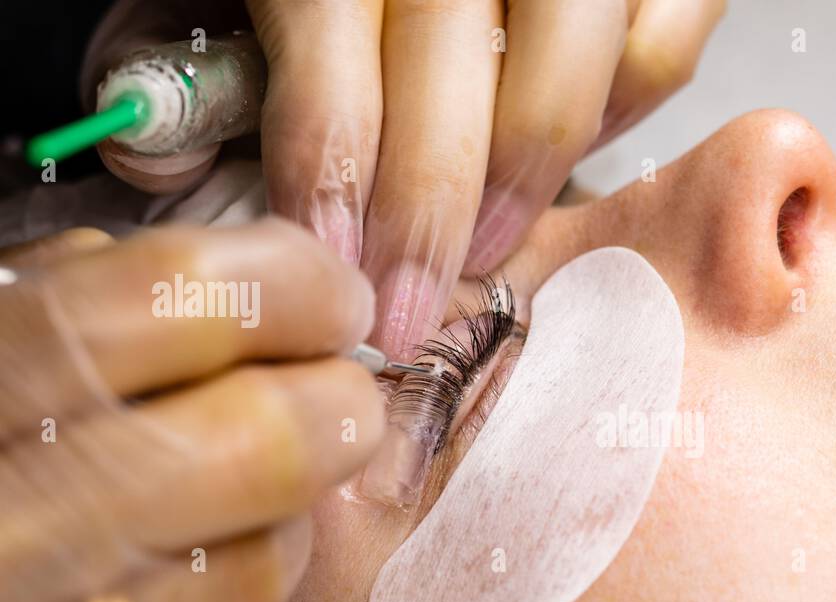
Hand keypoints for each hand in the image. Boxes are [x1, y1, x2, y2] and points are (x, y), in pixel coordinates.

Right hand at [0, 220, 382, 601]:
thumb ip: (55, 314)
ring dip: (284, 524)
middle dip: (331, 406)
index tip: (333, 295)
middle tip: (343, 398)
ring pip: (258, 571)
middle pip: (248, 443)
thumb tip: (226, 283)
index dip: (284, 286)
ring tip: (248, 503)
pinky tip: (190, 591)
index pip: (162, 302)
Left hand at [86, 0, 726, 356]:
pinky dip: (624, 115)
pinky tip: (572, 148)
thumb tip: (154, 152)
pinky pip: (660, 50)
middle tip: (406, 313)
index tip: (326, 269)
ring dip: (522, 192)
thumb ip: (223, 34)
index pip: (337, 77)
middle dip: (426, 230)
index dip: (332, 188)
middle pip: (453, 105)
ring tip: (485, 254)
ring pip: (569, 90)